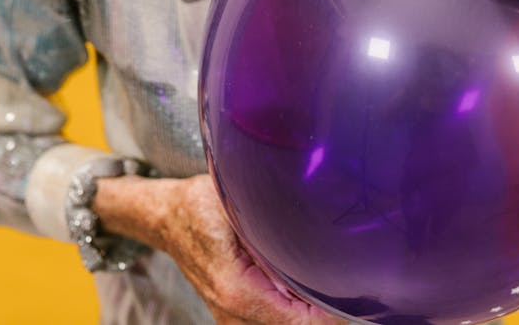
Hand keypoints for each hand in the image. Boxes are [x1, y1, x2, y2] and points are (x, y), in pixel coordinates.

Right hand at [94, 173, 342, 324]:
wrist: (167, 218)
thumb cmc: (198, 206)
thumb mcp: (234, 205)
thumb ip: (270, 229)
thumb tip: (309, 241)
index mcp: (237, 291)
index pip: (298, 323)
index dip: (330, 312)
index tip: (351, 291)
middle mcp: (233, 316)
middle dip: (324, 313)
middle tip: (348, 286)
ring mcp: (232, 321)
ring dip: (309, 314)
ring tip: (330, 286)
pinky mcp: (235, 317)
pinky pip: (272, 323)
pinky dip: (293, 313)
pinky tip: (307, 291)